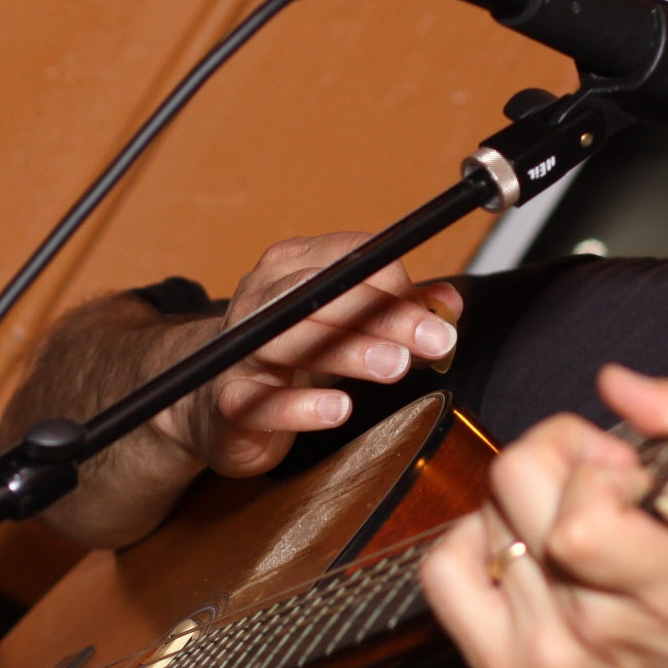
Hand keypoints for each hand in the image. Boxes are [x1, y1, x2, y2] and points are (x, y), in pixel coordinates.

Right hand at [158, 233, 460, 478]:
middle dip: (385, 313)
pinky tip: (338, 410)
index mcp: (291, 269)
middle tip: (435, 338)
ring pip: (292, 341)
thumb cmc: (289, 360)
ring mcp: (240, 349)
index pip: (348, 258)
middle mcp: (262, 300)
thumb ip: (398, 313)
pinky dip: (300, 406)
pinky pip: (260, 401)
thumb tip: (451, 304)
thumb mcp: (346, 328)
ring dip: (349, 351)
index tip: (437, 314)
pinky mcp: (228, 401)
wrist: (216, 407)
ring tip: (397, 366)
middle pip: (323, 295)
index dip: (397, 282)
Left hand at [420, 365, 667, 667]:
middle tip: (594, 476)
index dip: (601, 464)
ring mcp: (539, 654)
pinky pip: (443, 570)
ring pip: (484, 513)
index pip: (586, 509)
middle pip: (517, 483)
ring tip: (568, 521)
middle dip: (556, 453)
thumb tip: (618, 384)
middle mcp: (595, 629)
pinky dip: (475, 542)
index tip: (632, 476)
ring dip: (525, 500)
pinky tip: (521, 552)